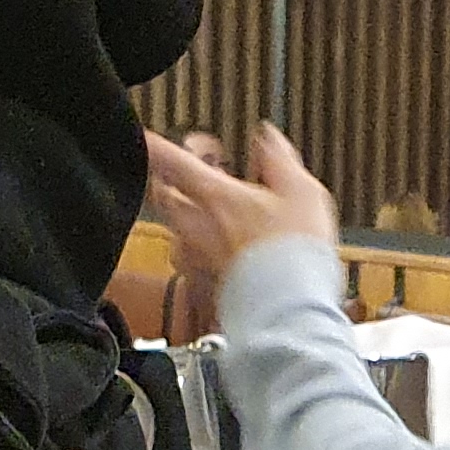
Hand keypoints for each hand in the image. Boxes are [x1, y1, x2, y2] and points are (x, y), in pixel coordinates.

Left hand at [140, 124, 337, 306]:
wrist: (289, 312)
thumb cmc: (295, 255)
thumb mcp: (301, 192)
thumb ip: (278, 160)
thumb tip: (267, 139)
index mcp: (214, 195)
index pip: (170, 159)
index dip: (155, 143)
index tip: (148, 137)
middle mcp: (194, 226)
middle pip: (162, 193)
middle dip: (173, 179)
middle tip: (196, 173)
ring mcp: (193, 258)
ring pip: (174, 229)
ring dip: (188, 217)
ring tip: (214, 214)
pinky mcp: (200, 285)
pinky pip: (189, 261)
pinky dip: (200, 249)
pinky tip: (225, 250)